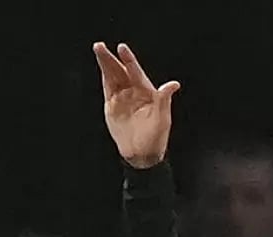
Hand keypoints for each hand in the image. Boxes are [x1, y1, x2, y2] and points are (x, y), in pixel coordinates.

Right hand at [92, 42, 179, 168]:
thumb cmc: (156, 137)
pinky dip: (104, 77)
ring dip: (105, 64)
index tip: (122, 48)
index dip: (129, 60)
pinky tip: (101, 67)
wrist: (141, 154)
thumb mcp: (162, 119)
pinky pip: (108, 88)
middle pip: (121, 71)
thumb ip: (164, 99)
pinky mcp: (113, 106)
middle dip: (112, 58)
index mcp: (147, 92)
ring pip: (113, 76)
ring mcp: (123, 98)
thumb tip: (174, 84)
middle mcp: (135, 92)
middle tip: (101, 46)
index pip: (136, 72)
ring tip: (98, 49)